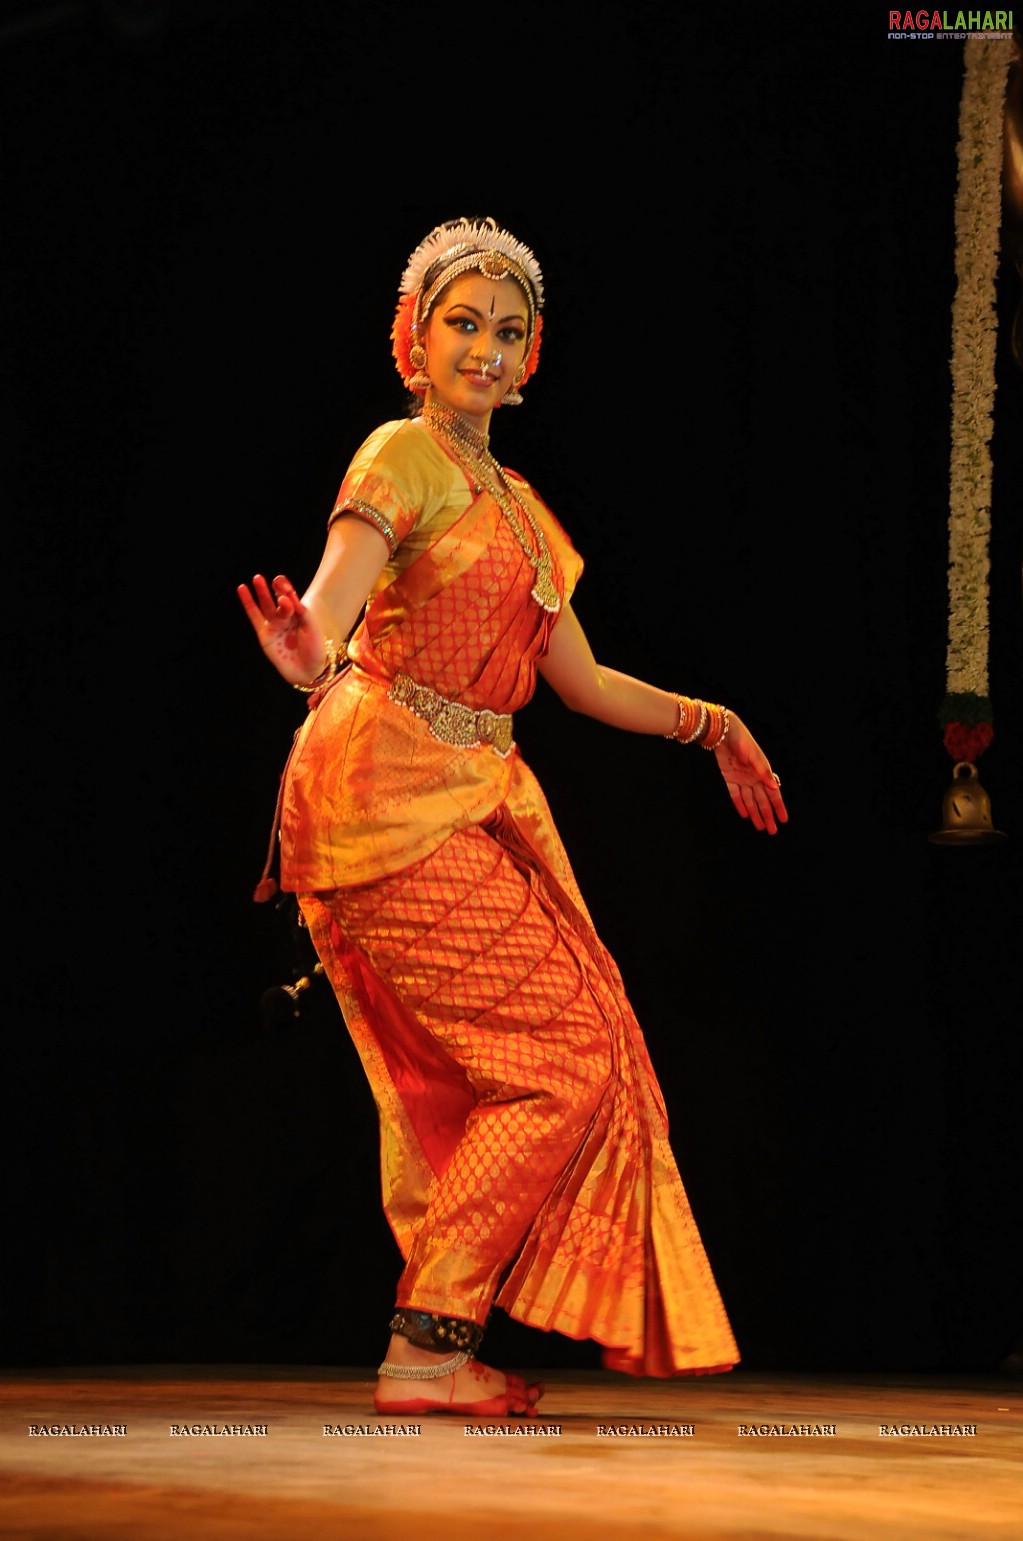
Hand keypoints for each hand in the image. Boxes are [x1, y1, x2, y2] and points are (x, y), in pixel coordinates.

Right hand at [236, 573, 327, 686]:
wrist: (310, 670)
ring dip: (261, 593)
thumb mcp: (311, 626)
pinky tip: (243, 590)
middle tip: (266, 578)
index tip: (281, 582)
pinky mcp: (264, 636)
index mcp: (299, 614)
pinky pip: (254, 617)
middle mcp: (286, 619)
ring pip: (266, 606)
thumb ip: (299, 610)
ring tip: (256, 579)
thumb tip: (285, 597)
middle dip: (273, 589)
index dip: (286, 589)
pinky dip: (249, 604)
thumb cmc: (315, 649)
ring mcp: (275, 627)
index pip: (290, 597)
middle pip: (277, 600)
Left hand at [711, 712, 787, 834]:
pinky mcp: (729, 778)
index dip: (779, 807)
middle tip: (772, 831)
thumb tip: (775, 786)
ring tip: (760, 827)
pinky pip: (735, 795)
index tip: (784, 819)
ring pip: (750, 801)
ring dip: (755, 814)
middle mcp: (754, 778)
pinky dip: (740, 805)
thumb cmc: (742, 741)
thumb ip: (764, 772)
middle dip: (768, 816)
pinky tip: (745, 815)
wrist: (724, 732)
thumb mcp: (754, 756)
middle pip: (762, 801)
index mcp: (763, 772)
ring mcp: (741, 779)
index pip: (773, 794)